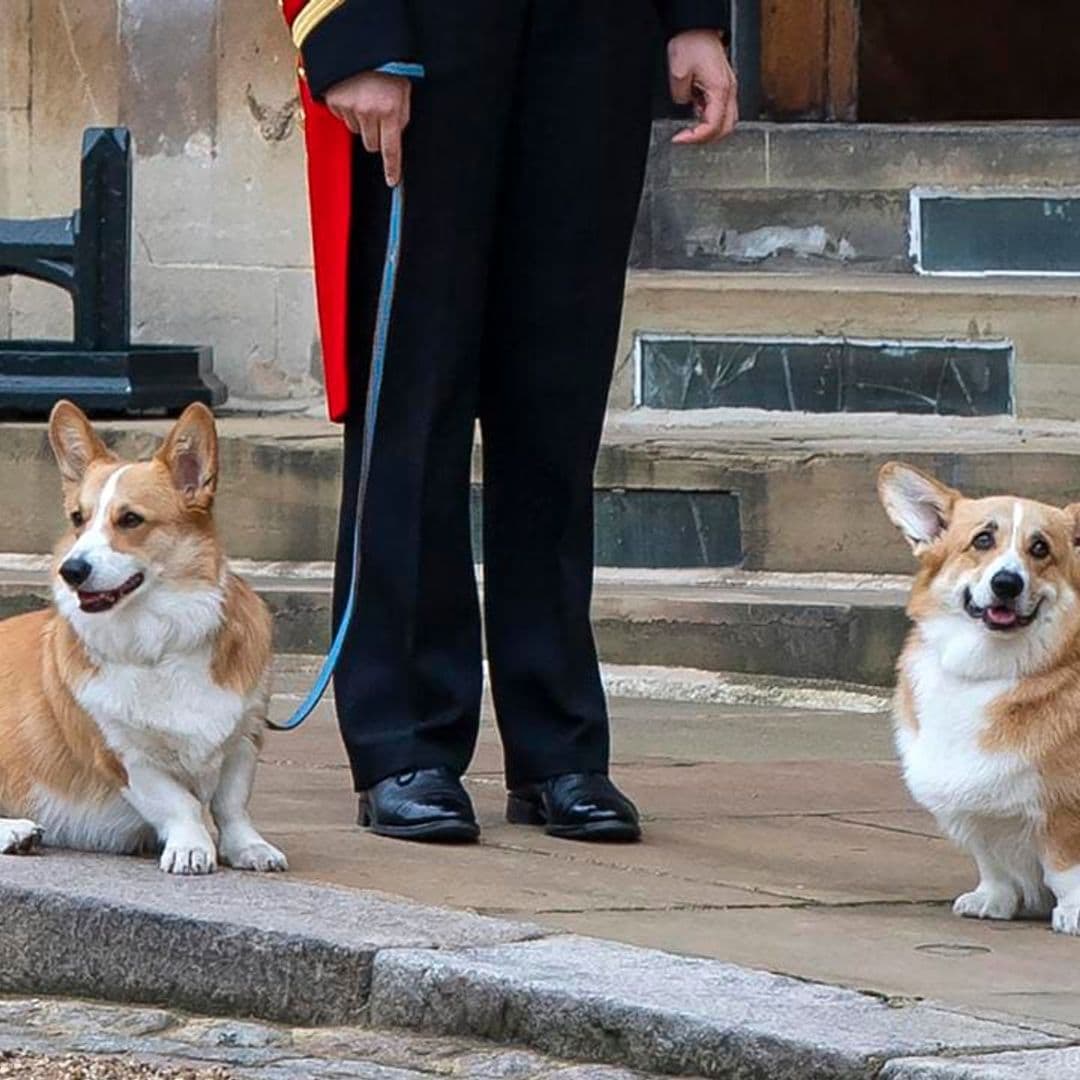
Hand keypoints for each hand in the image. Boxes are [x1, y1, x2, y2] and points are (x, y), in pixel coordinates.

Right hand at [325, 71, 411, 185]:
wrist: (360, 41)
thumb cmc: (386, 63)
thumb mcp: (403, 90)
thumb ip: (401, 116)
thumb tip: (397, 136)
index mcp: (389, 110)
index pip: (391, 150)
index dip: (392, 168)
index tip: (392, 180)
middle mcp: (368, 112)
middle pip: (371, 145)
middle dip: (376, 136)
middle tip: (378, 116)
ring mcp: (349, 107)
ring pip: (356, 131)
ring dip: (361, 121)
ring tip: (365, 98)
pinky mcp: (334, 101)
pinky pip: (343, 117)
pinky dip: (348, 109)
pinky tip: (353, 93)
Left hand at [667, 30, 737, 144]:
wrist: (697, 28)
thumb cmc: (692, 43)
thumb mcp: (678, 73)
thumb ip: (680, 97)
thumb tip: (684, 105)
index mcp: (720, 90)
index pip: (712, 126)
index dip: (695, 137)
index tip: (680, 139)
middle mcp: (728, 91)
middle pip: (725, 129)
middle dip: (705, 139)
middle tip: (687, 138)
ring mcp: (728, 89)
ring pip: (726, 122)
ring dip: (709, 130)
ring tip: (691, 128)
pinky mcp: (723, 87)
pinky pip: (721, 111)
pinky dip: (710, 119)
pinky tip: (696, 115)